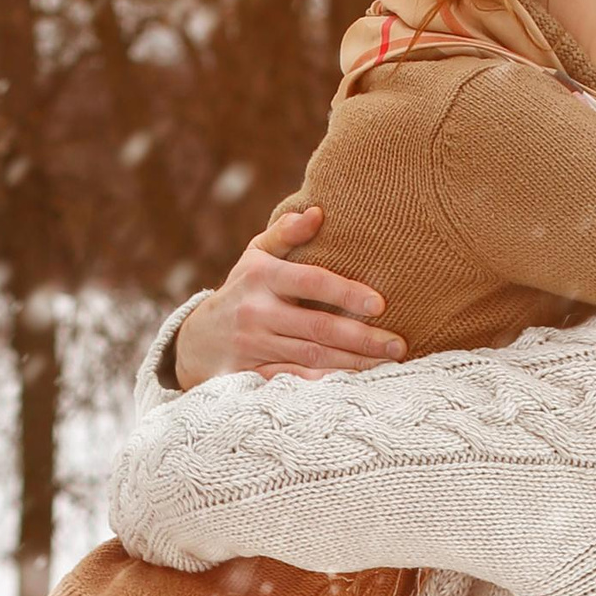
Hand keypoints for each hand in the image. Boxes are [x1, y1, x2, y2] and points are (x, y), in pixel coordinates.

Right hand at [172, 205, 407, 386]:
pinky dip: (324, 382)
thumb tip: (318, 213)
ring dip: (353, 362)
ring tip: (387, 363)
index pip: (311, 282)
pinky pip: (294, 379)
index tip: (381, 304)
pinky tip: (354, 383)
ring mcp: (253, 346)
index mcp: (262, 277)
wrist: (197, 340)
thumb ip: (285, 235)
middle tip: (398, 344)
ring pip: (312, 356)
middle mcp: (256, 311)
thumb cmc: (242, 290)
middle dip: (362, 337)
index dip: (346, 293)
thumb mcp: (255, 256)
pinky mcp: (251, 374)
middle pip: (318, 326)